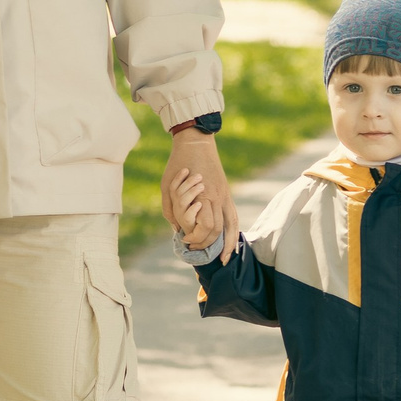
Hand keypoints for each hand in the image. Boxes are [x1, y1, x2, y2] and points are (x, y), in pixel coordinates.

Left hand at [161, 130, 238, 259]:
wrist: (196, 141)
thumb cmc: (178, 162)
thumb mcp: (167, 185)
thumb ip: (170, 209)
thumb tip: (176, 229)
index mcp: (202, 196)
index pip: (205, 227)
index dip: (196, 238)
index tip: (185, 241)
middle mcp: (216, 198)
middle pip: (218, 230)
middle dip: (208, 244)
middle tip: (196, 250)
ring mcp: (224, 195)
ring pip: (231, 226)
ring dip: (229, 244)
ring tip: (225, 259)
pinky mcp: (226, 193)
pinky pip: (234, 217)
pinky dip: (234, 232)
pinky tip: (231, 241)